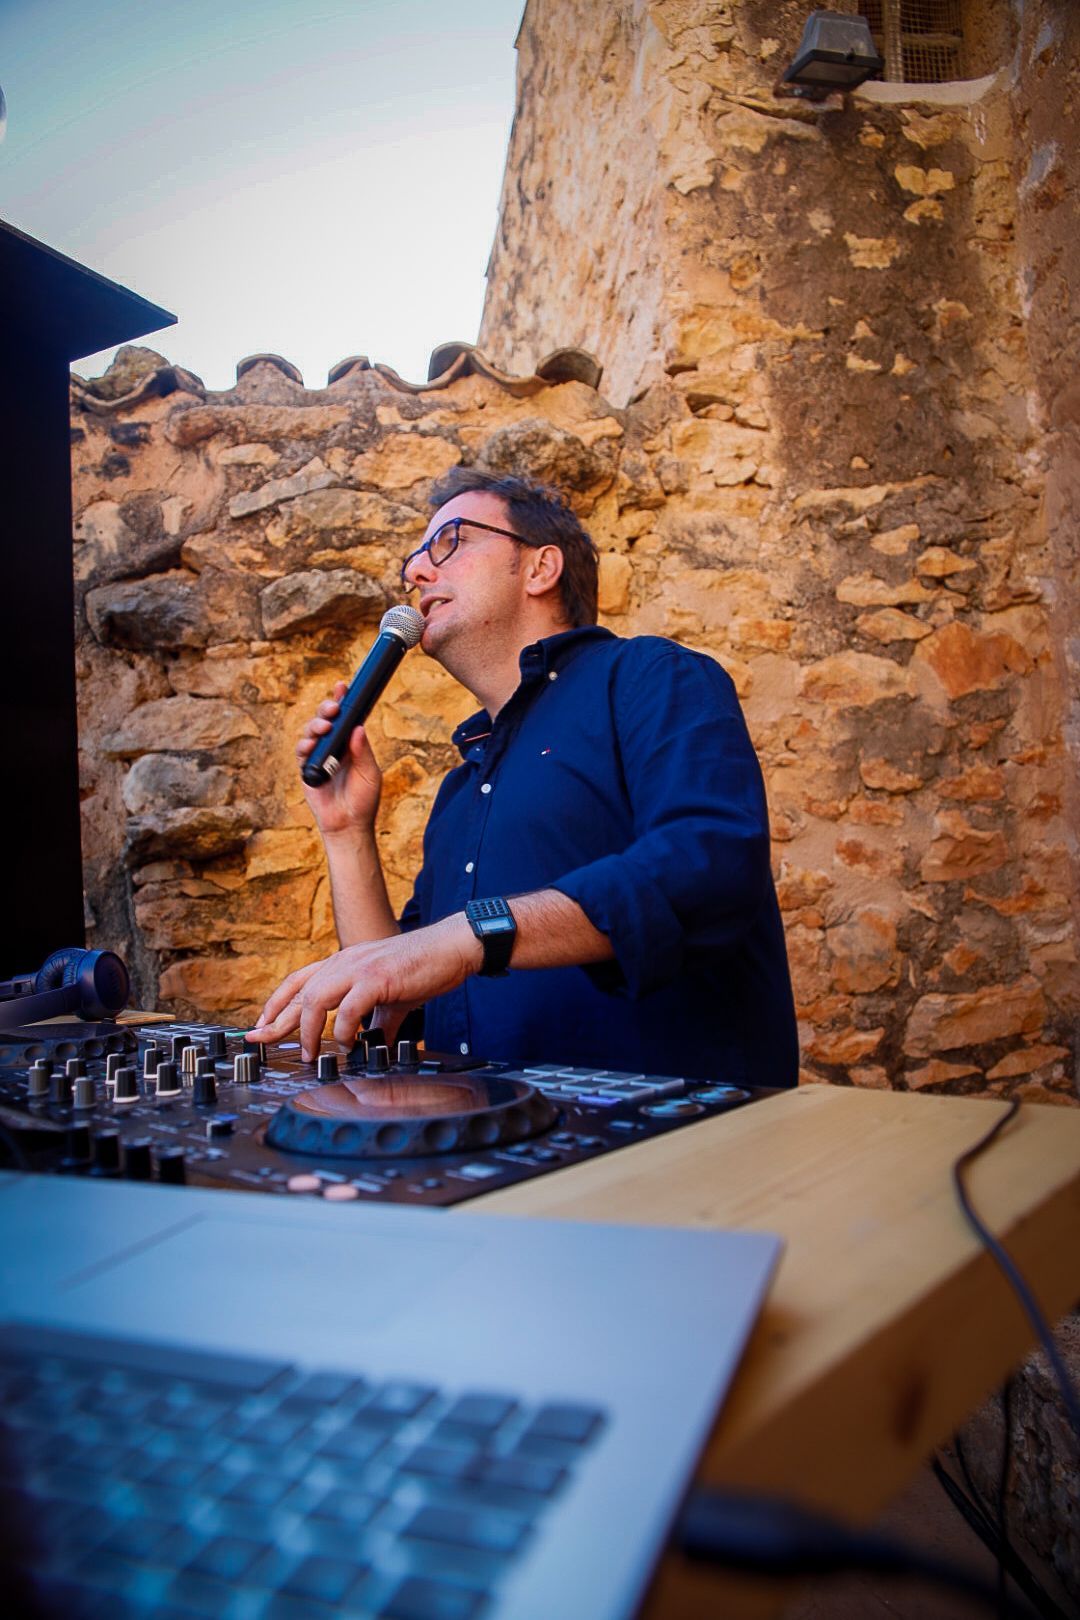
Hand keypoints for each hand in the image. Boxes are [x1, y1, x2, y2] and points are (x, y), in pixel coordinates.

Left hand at [247, 915, 482, 1060]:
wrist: (451, 948)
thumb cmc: (424, 968)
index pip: (300, 980)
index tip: (262, 1024)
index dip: (276, 1002)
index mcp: (345, 962)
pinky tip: (349, 1045)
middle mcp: (345, 962)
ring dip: (307, 1029)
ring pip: (316, 998)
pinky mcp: (378, 979)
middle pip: (300, 992)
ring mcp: (360, 968)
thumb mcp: (391, 996)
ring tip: (308, 1053)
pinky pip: (349, 1008)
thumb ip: (375, 1019)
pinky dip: (345, 1030)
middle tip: (258, 1040)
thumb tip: (372, 1044)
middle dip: (276, 1018)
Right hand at [297, 682, 382, 836]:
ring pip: (310, 732)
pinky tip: (311, 744)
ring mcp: (318, 756)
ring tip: (325, 727)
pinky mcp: (306, 769)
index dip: (341, 701)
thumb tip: (358, 727)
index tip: (342, 687)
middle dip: (326, 709)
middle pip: (324, 719)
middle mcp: (333, 746)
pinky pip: (301, 751)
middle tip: (333, 708)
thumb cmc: (363, 800)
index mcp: (350, 744)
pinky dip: (305, 745)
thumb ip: (363, 751)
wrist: (349, 824)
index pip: (345, 718)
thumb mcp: (370, 773)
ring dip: (315, 725)